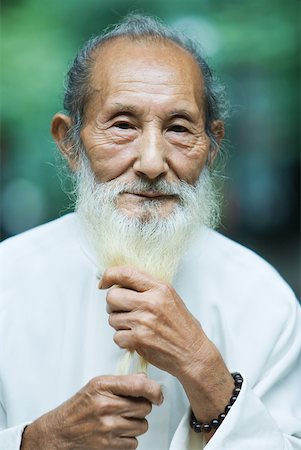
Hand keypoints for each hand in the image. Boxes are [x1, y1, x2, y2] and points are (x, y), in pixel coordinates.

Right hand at [21, 373, 162, 449]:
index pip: (139, 384)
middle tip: (130, 407)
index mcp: (103, 386)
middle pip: (144, 407)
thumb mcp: (96, 385)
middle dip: (142, 407)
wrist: (59, 432)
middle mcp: (105, 405)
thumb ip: (121, 381)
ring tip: (122, 420)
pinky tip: (117, 432)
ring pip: (142, 425)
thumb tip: (145, 379)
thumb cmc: (78, 407)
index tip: (157, 394)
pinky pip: (134, 442)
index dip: (154, 389)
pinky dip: (129, 439)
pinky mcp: (108, 445)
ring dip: (136, 424)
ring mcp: (107, 427)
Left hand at [100, 266, 233, 431]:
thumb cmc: (182, 327)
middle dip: (113, 305)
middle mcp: (151, 302)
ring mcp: (144, 321)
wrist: (193, 353)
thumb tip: (120, 281)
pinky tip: (137, 339)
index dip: (109, 275)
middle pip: (112, 296)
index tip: (103, 283)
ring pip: (112, 318)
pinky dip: (123, 340)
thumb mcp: (170, 297)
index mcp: (160, 288)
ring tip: (136, 327)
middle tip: (123, 310)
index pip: (126, 273)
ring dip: (119, 324)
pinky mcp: (139, 339)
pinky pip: (116, 337)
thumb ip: (147, 287)